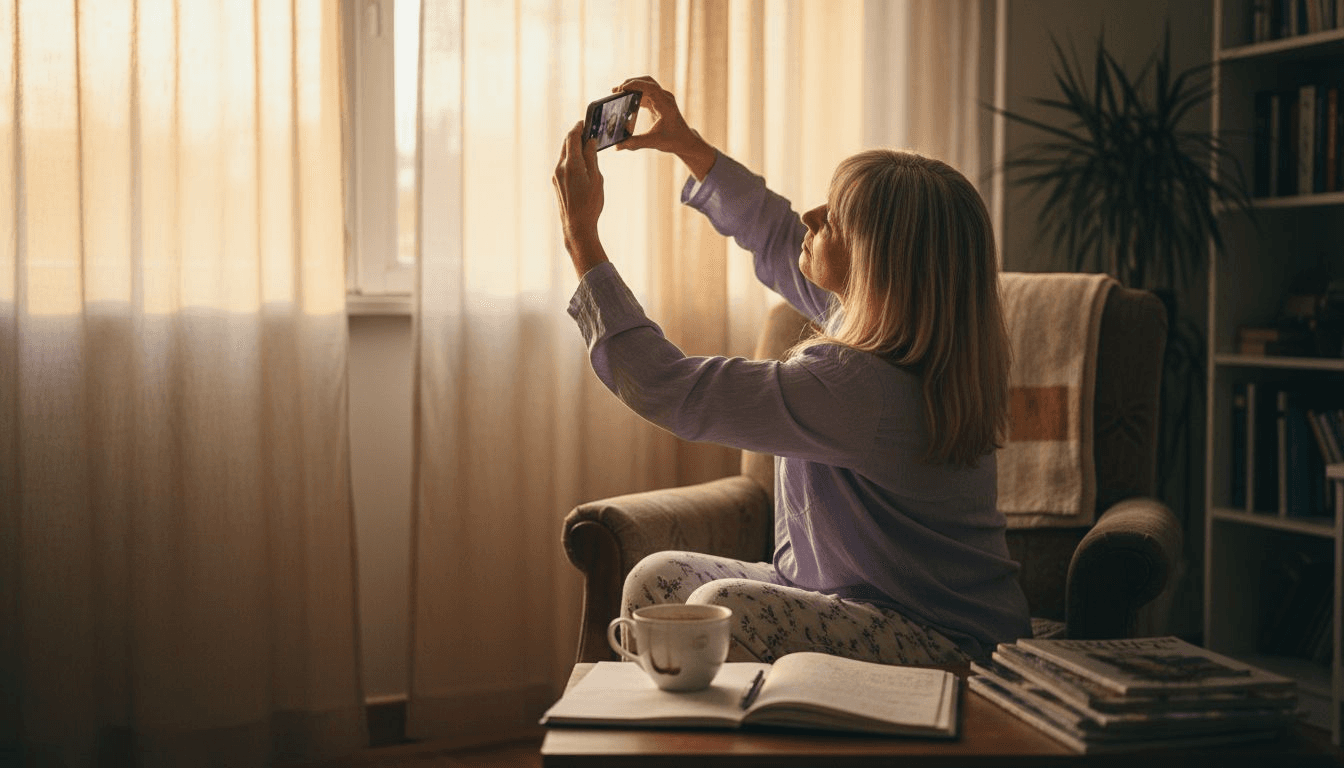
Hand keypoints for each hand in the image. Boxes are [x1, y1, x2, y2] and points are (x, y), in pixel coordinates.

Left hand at [553, 121, 609, 277]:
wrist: (577, 225)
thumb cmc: (590, 204)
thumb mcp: (596, 178)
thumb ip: (592, 157)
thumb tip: (590, 141)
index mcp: (571, 164)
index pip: (572, 137)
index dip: (578, 127)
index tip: (585, 122)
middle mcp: (560, 167)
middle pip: (566, 144)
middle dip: (575, 136)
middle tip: (586, 130)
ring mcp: (556, 175)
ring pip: (564, 154)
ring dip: (573, 147)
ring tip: (586, 146)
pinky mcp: (555, 182)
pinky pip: (562, 164)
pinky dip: (571, 158)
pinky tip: (580, 162)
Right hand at [612, 76, 715, 179]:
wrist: (685, 141)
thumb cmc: (673, 140)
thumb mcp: (654, 142)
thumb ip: (635, 143)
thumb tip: (618, 146)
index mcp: (666, 104)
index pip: (651, 87)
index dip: (636, 85)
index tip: (622, 88)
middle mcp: (665, 98)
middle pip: (647, 81)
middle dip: (631, 83)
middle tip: (616, 91)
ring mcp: (662, 98)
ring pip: (645, 85)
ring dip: (632, 87)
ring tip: (617, 94)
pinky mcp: (658, 102)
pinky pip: (645, 93)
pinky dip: (634, 94)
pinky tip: (624, 100)